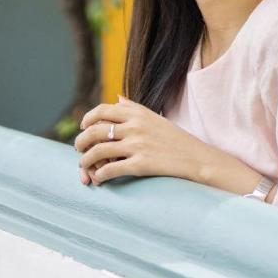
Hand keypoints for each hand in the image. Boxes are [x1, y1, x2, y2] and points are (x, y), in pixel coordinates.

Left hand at [73, 95, 263, 193]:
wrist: (198, 159)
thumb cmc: (175, 140)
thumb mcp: (155, 118)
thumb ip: (134, 109)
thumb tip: (117, 98)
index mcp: (137, 113)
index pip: (101, 110)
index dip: (87, 119)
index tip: (83, 127)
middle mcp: (135, 126)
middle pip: (94, 130)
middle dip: (81, 141)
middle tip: (79, 149)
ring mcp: (137, 145)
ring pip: (97, 151)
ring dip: (85, 161)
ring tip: (84, 166)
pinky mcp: (140, 164)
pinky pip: (109, 169)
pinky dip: (99, 175)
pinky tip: (99, 179)